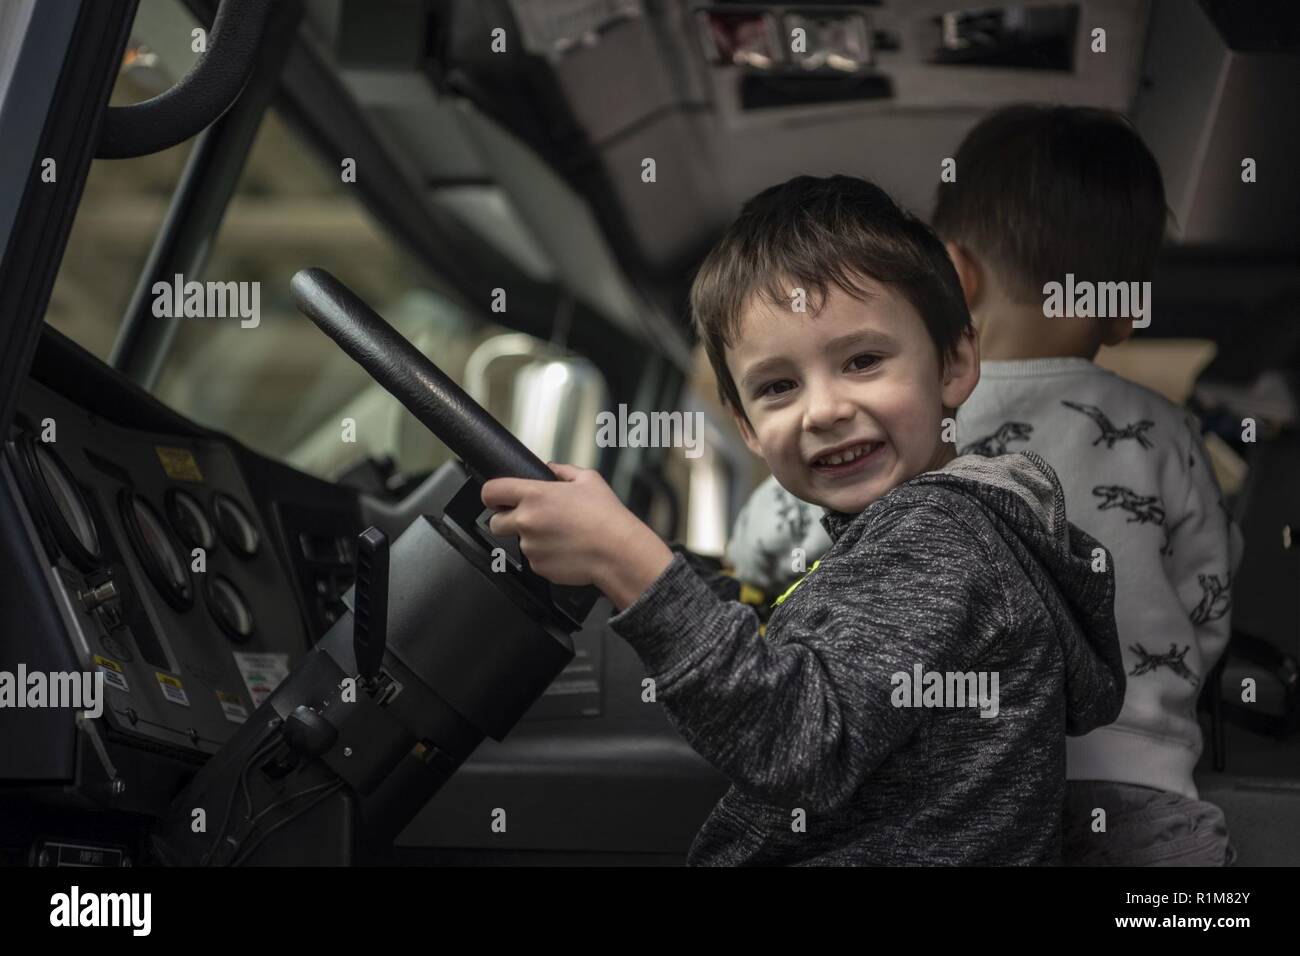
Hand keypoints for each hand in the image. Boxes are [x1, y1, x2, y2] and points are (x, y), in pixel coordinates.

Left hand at [480, 463, 672, 607]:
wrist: (618, 552)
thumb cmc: (606, 517)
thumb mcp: (589, 479)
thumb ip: (563, 470)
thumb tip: (552, 468)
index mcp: (534, 495)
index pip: (491, 492)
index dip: (491, 495)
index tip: (496, 499)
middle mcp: (527, 521)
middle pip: (495, 523)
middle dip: (507, 521)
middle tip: (530, 520)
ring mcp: (530, 546)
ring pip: (519, 543)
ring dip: (532, 539)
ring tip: (560, 535)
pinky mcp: (538, 566)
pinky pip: (534, 560)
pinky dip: (545, 556)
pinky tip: (565, 549)